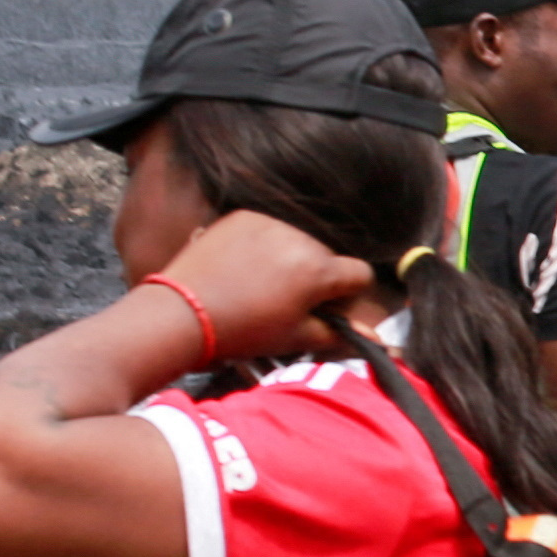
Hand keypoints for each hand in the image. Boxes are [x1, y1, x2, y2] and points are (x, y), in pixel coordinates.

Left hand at [158, 207, 374, 360]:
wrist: (180, 314)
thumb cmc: (241, 331)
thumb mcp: (293, 338)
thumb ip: (338, 333)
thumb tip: (377, 339)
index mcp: (319, 270)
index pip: (360, 273)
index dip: (348, 294)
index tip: (328, 307)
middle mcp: (301, 239)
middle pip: (327, 257)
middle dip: (315, 277)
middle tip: (285, 301)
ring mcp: (270, 223)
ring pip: (298, 241)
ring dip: (290, 259)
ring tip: (259, 284)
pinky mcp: (243, 216)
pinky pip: (267, 229)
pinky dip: (261, 245)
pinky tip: (242, 266)